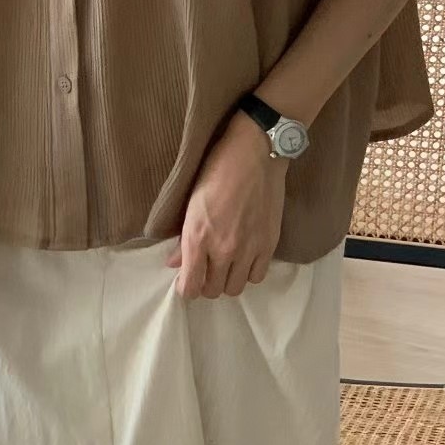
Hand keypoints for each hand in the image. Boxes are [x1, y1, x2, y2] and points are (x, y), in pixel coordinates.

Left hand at [167, 111, 289, 299]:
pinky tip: (245, 259)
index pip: (190, 287)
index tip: (186, 280)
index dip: (185, 288)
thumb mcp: (192, 203)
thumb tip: (175, 263)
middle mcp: (223, 250)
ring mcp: (249, 249)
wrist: (255, 153)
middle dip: (205, 284)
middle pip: (213, 290)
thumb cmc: (217, 171)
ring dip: (227, 280)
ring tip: (226, 265)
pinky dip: (249, 272)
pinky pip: (257, 276)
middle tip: (205, 269)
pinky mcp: (269, 244)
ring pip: (235, 288)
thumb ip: (184, 239)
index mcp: (198, 238)